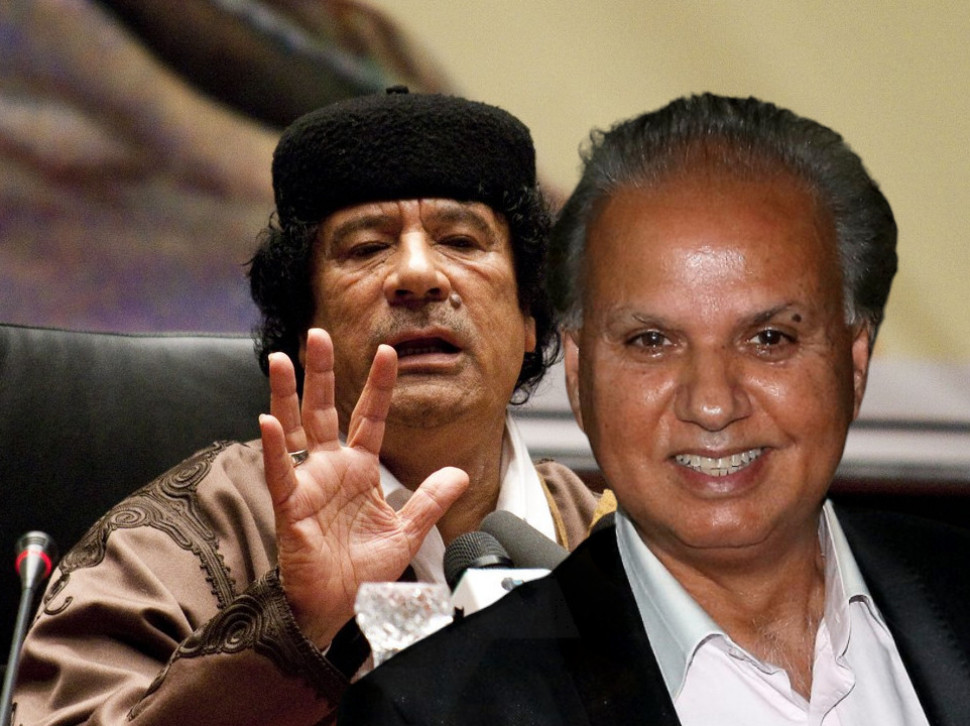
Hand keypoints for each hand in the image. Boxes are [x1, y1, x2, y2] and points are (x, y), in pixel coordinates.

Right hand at [259, 329, 468, 646]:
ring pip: (294, 430)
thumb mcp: (407, 531)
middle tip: (318, 334)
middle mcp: (331, 468)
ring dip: (285, 395)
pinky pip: (281, 472)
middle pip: (324, 410)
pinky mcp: (290, 506)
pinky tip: (267, 419)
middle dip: (321, 372)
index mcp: (359, 469)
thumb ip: (430, 499)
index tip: (388, 351)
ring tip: (279, 359)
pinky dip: (275, 448)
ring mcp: (308, 483)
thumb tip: (458, 472)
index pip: (369, 417)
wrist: (339, 605)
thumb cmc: (365, 569)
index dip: (378, 386)